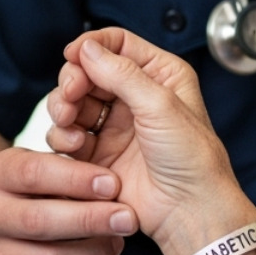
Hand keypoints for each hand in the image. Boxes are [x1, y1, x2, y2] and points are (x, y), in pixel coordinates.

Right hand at [0, 144, 134, 254]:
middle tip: (128, 218)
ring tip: (117, 242)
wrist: (14, 217)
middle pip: (39, 222)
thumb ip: (78, 150)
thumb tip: (112, 171)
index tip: (114, 183)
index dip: (77, 180)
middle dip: (91, 221)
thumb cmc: (52, 183)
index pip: (34, 172)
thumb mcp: (56, 157)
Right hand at [45, 29, 242, 248]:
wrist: (189, 210)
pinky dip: (64, 135)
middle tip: (70, 94)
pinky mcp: (99, 153)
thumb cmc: (192, 159)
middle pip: (88, 71)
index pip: (118, 43)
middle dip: (73, 80)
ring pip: (73, 101)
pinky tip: (76, 145)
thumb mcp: (160, 106)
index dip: (92, 45)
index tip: (72, 55)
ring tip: (69, 120)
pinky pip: (68, 133)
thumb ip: (122, 74)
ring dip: (63, 107)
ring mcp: (116, 125)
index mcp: (161, 75)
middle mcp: (136, 96)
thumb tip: (88, 47)